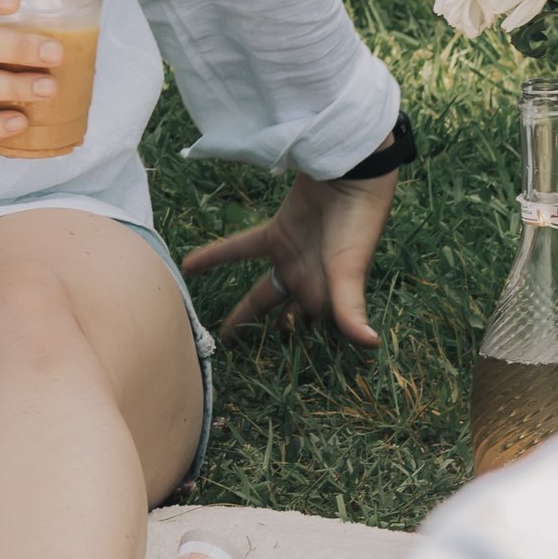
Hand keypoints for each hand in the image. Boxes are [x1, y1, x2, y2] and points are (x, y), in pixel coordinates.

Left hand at [185, 172, 392, 346]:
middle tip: (241, 366)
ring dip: (240, 313)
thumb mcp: (350, 269)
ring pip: (260, 295)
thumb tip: (370, 343)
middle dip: (267, 342)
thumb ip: (350, 307)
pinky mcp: (276, 236)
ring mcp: (291, 261)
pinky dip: (215, 258)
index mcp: (329, 299)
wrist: (349, 172)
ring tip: (213, 336)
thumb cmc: (356, 224)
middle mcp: (310, 285)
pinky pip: (240, 252)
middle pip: (283, 321)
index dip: (298, 359)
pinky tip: (187, 267)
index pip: (312, 336)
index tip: (276, 385)